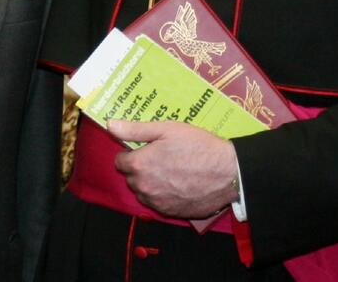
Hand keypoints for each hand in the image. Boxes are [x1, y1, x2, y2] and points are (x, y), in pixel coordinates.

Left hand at [108, 119, 239, 218]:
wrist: (227, 172)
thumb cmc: (198, 146)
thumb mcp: (168, 129)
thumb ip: (136, 129)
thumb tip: (110, 125)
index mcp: (139, 164)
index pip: (119, 161)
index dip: (133, 152)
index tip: (147, 148)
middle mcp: (143, 187)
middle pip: (132, 177)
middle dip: (142, 168)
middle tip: (164, 157)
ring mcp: (156, 202)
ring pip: (144, 191)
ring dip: (151, 183)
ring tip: (174, 171)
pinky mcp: (170, 212)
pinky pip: (158, 202)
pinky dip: (164, 194)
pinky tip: (181, 184)